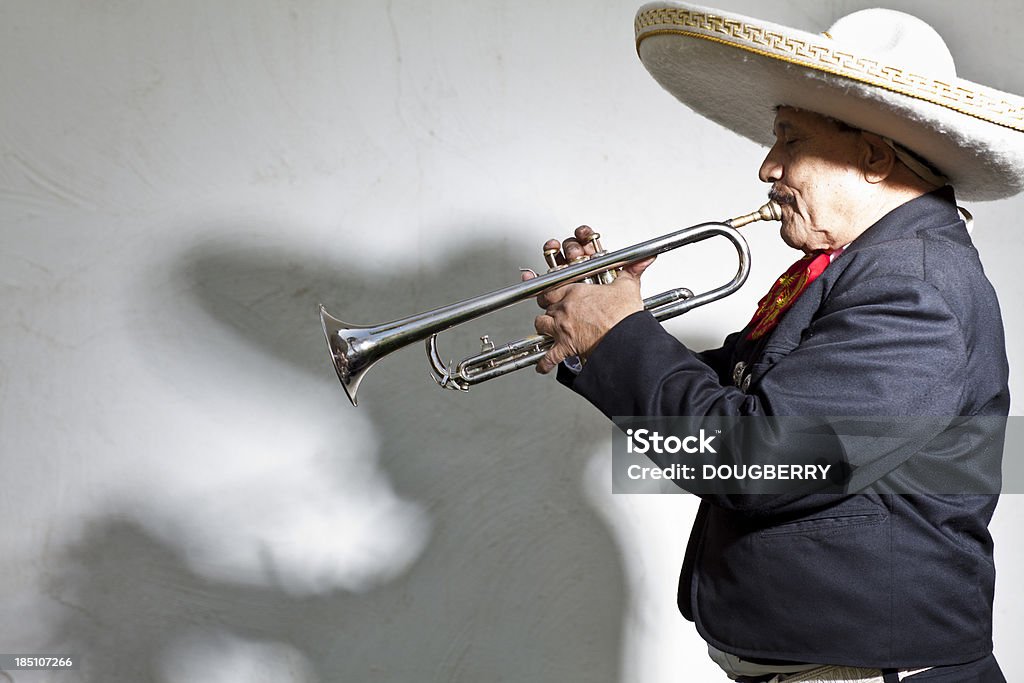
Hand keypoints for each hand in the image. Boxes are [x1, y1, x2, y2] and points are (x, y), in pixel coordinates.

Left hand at [522, 226, 654, 373]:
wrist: (624, 339)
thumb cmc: (624, 316)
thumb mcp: (628, 287)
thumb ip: (631, 271)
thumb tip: (643, 260)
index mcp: (576, 292)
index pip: (552, 287)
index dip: (550, 290)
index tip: (551, 292)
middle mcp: (565, 309)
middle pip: (545, 305)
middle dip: (548, 307)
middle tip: (554, 309)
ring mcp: (563, 328)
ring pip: (540, 325)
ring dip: (543, 327)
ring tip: (548, 329)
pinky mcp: (566, 347)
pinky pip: (549, 356)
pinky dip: (544, 363)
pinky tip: (543, 366)